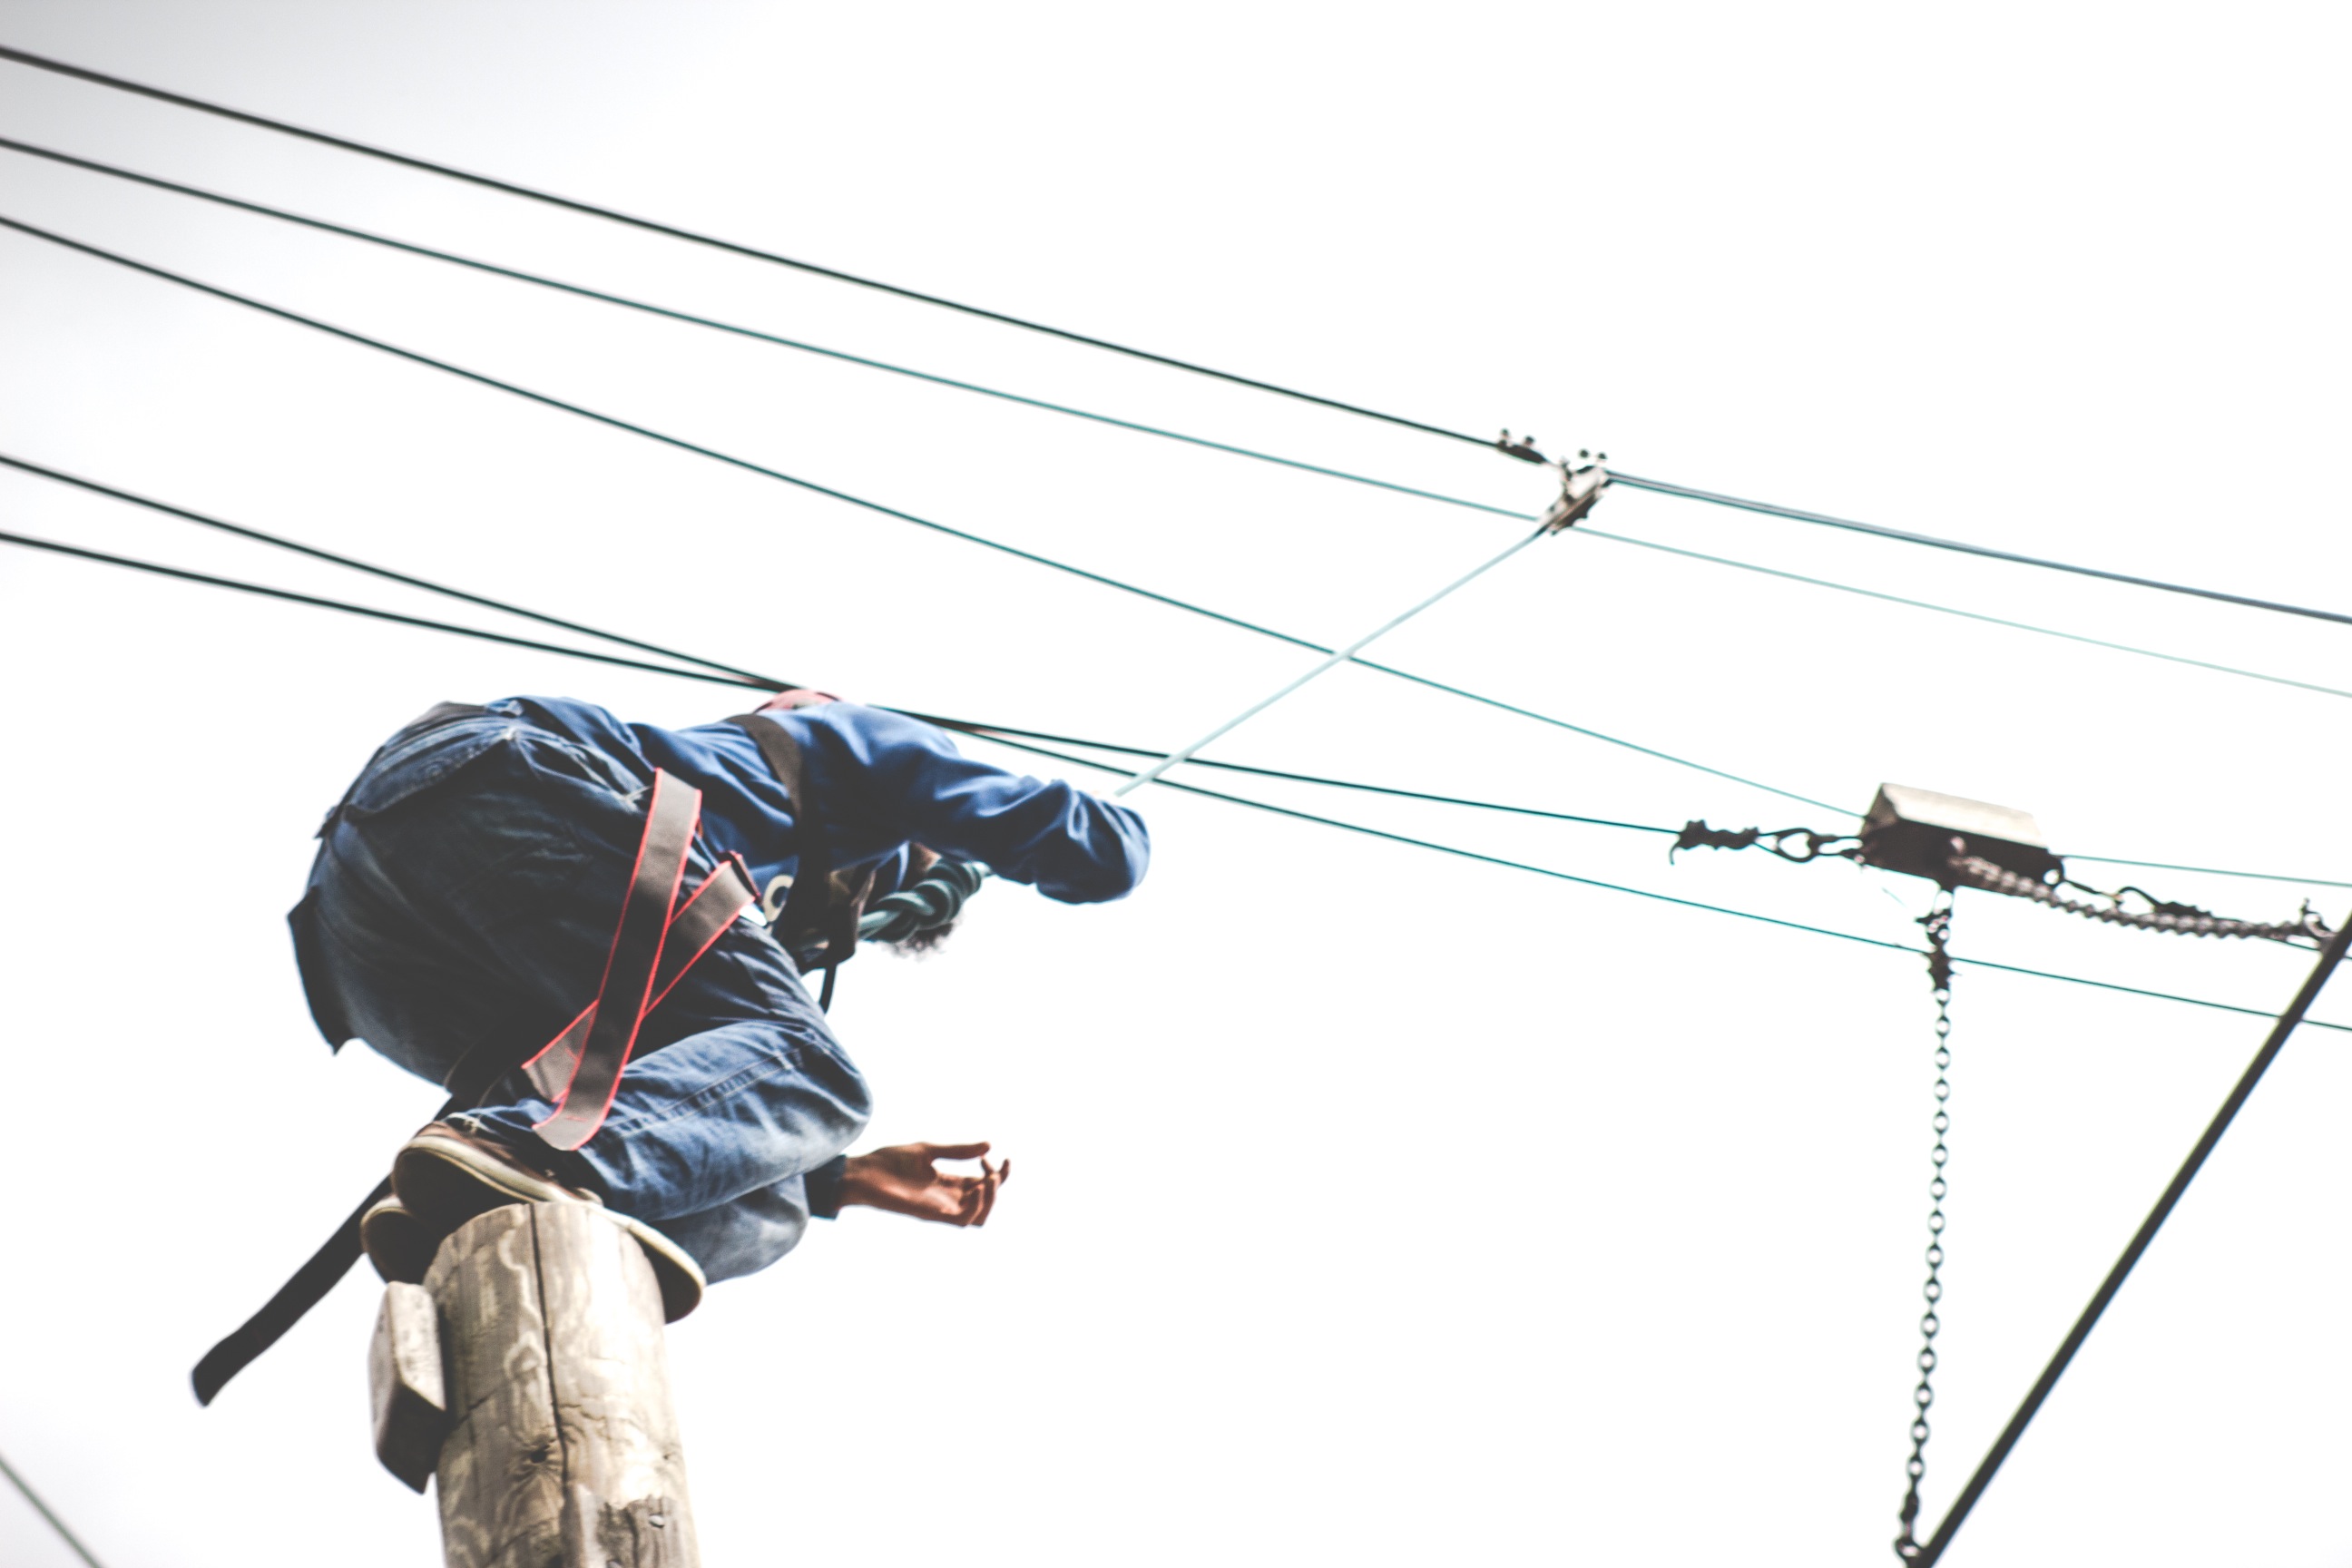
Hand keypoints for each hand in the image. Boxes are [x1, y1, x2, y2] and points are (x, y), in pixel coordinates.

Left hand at [839, 1141, 1007, 1226]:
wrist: (862, 1173)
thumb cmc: (888, 1162)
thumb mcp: (928, 1150)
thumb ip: (957, 1150)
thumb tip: (989, 1145)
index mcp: (949, 1183)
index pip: (984, 1185)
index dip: (998, 1173)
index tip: (992, 1155)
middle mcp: (948, 1198)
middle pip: (987, 1201)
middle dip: (998, 1183)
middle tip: (988, 1166)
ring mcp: (941, 1208)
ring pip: (980, 1216)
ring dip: (991, 1198)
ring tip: (986, 1179)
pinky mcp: (931, 1214)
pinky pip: (963, 1220)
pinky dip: (976, 1206)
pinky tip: (974, 1188)